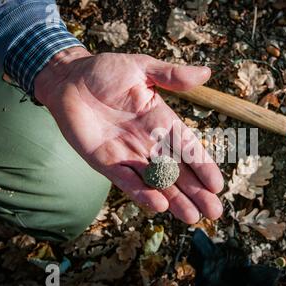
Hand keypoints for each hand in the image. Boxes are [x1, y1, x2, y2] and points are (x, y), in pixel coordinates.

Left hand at [34, 47, 223, 223]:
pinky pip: (126, 180)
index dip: (203, 166)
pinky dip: (142, 193)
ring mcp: (128, 154)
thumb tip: (207, 72)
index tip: (217, 185)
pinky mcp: (106, 162)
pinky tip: (159, 206)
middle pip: (177, 171)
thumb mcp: (141, 68)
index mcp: (161, 121)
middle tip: (214, 212)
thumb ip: (171, 75)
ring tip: (193, 218)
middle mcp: (149, 142)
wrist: (68, 80)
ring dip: (175, 200)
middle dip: (196, 191)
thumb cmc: (105, 71)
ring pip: (156, 181)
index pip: (188, 147)